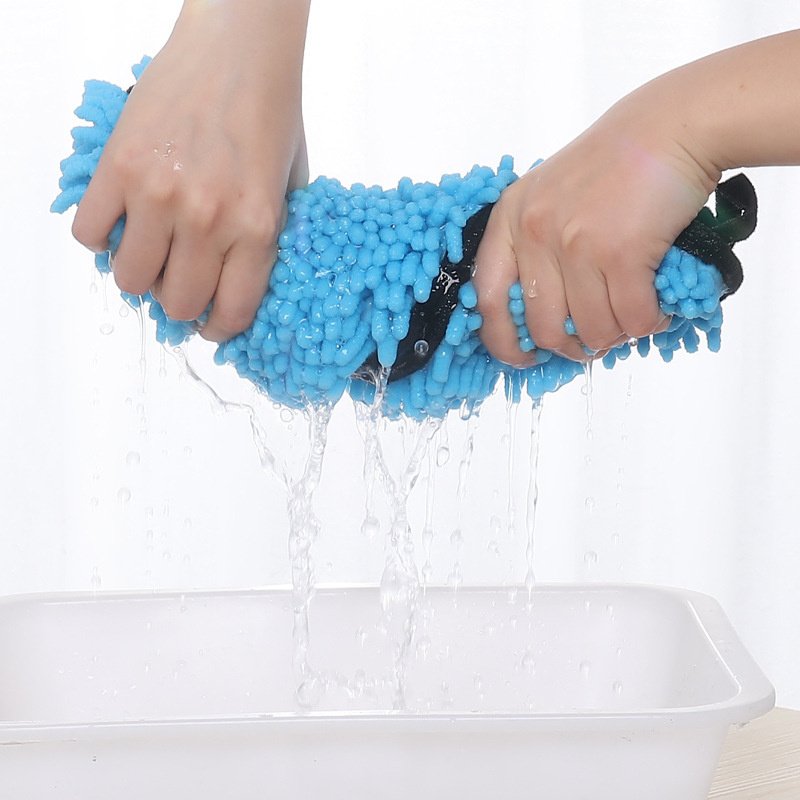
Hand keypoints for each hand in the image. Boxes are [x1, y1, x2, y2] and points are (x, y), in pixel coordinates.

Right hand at [72, 0, 309, 341]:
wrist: (239, 48)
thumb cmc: (271, 114)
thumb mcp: (291, 190)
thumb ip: (268, 243)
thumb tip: (241, 289)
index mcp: (257, 227)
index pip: (230, 312)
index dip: (218, 328)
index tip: (210, 322)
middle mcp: (207, 219)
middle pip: (177, 303)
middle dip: (180, 302)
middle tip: (181, 282)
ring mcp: (158, 193)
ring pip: (130, 279)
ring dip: (140, 275)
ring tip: (152, 251)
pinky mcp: (117, 166)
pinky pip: (89, 233)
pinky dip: (102, 237)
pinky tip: (124, 220)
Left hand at [473, 92, 718, 365]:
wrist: (672, 125)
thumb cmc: (615, 164)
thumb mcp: (551, 196)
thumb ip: (536, 248)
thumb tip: (544, 322)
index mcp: (510, 219)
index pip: (487, 299)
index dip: (503, 341)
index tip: (525, 357)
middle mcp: (534, 232)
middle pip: (542, 326)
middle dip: (572, 347)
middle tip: (596, 342)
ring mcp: (576, 243)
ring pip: (590, 329)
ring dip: (615, 337)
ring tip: (632, 319)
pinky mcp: (621, 251)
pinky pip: (631, 317)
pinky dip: (648, 324)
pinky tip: (656, 311)